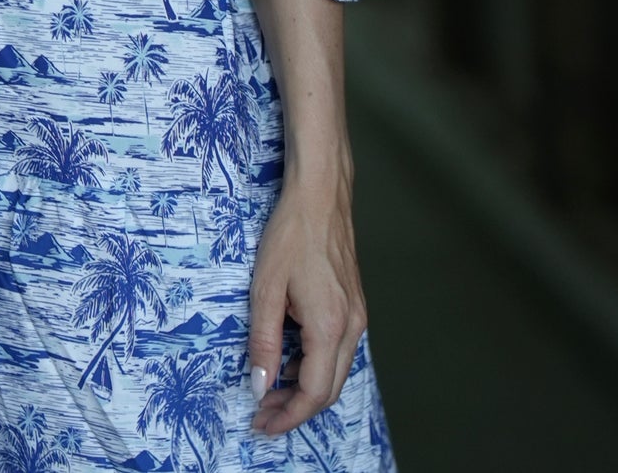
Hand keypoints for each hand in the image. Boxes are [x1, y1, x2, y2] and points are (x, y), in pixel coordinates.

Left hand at [247, 167, 366, 434]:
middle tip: (263, 413)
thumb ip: (264, 342)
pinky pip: (339, 350)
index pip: (314, 393)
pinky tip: (291, 356)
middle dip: (297, 408)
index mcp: (330, 326)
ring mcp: (357, 316)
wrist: (320, 194)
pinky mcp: (355, 305)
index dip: (288, 415)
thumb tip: (259, 385)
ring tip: (272, 387)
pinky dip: (316, 363)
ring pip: (336, 371)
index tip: (262, 423)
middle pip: (330, 389)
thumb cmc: (292, 233)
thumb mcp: (266, 289)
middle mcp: (352, 326)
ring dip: (306, 387)